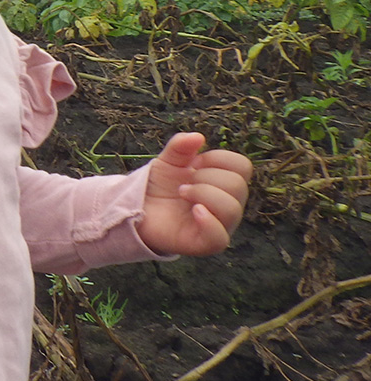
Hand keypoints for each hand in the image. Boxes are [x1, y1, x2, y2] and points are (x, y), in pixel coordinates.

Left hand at [137, 132, 252, 256]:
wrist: (137, 209)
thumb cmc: (159, 186)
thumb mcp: (167, 161)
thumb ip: (180, 146)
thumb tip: (198, 137)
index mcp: (225, 182)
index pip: (243, 166)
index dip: (219, 158)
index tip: (195, 162)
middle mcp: (228, 204)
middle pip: (238, 186)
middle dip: (207, 177)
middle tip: (184, 183)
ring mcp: (220, 225)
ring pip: (232, 209)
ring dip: (203, 194)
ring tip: (182, 192)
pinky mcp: (206, 244)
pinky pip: (220, 237)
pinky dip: (209, 222)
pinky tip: (194, 210)